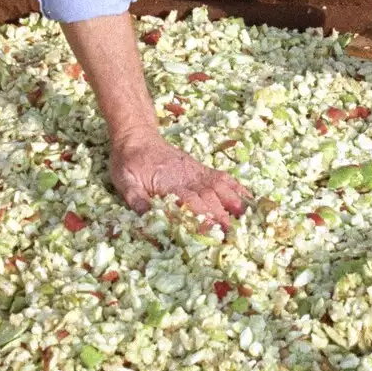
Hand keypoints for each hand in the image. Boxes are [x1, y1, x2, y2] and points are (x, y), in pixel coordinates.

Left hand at [109, 131, 249, 221]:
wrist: (136, 137)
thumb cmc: (128, 162)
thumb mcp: (123, 180)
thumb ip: (135, 197)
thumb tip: (147, 217)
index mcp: (169, 183)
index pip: (191, 201)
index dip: (202, 216)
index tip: (213, 230)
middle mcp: (187, 177)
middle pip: (209, 196)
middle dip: (222, 215)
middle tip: (233, 233)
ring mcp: (196, 172)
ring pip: (220, 186)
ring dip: (234, 201)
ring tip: (248, 218)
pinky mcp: (200, 169)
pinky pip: (221, 177)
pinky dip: (236, 187)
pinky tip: (247, 198)